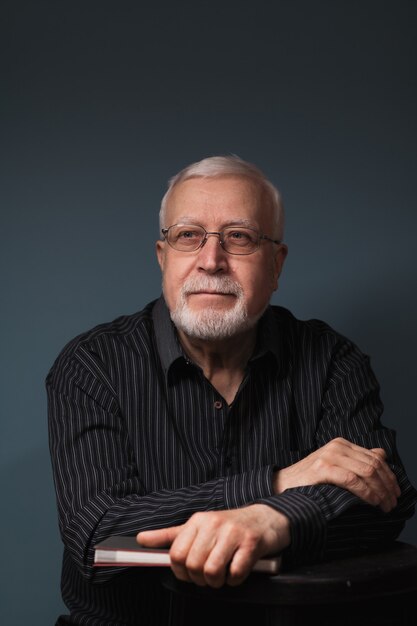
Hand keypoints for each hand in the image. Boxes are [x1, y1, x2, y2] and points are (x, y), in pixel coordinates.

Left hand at [137, 504, 289, 587]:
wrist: (266, 519)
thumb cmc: (229, 527)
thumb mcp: (198, 527)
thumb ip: (169, 536)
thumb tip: (141, 539)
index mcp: (198, 521)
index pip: (176, 554)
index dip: (181, 572)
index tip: (190, 572)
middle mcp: (214, 524)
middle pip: (193, 566)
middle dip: (200, 579)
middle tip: (209, 575)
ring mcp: (233, 532)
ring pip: (212, 571)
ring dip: (217, 582)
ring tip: (223, 574)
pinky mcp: (251, 543)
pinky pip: (235, 573)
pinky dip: (235, 579)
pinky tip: (238, 570)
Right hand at [273, 437, 400, 511]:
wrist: (283, 484)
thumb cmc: (310, 479)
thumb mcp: (336, 464)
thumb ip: (357, 459)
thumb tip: (382, 454)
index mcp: (342, 443)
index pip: (375, 457)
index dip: (389, 476)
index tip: (395, 492)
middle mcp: (337, 446)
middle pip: (374, 465)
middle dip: (387, 486)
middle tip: (392, 503)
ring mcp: (329, 455)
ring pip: (367, 472)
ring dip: (380, 491)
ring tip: (384, 506)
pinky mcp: (323, 468)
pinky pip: (353, 480)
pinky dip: (366, 492)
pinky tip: (372, 502)